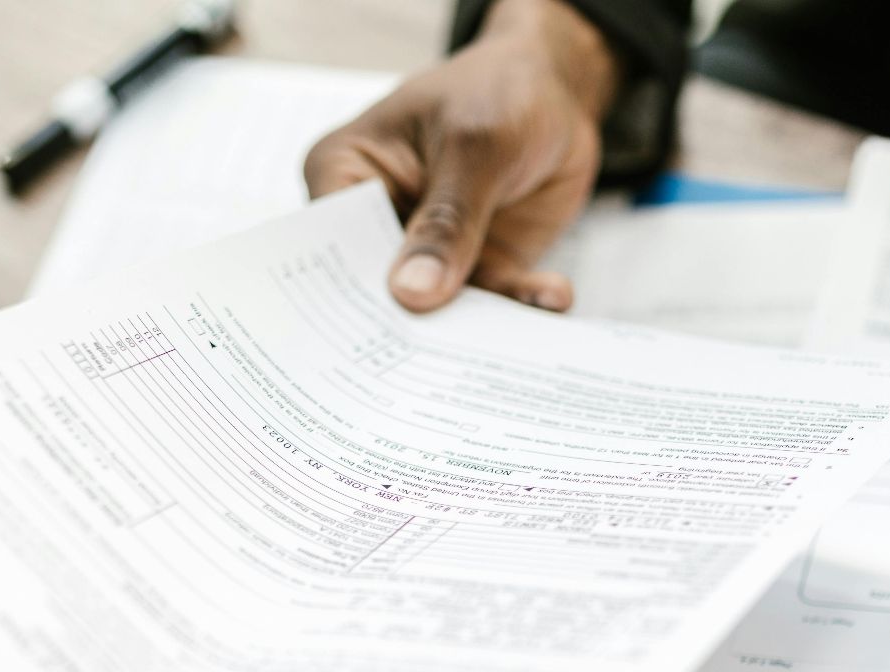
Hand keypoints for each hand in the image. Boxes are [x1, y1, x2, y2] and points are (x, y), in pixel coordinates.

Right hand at [304, 0, 620, 312]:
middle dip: (410, 326)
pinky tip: (552, 299)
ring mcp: (425, 251)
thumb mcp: (474, 144)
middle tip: (437, 363)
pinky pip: (492, 303)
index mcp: (344, 173)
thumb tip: (412, 293)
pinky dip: (520, 307)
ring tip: (503, 342)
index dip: (347, 295)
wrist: (558, 93)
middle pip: (378, 291)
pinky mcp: (475, 268)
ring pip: (438, 309)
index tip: (374, 336)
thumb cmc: (497, 90)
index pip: (330, 246)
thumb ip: (446, 220)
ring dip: (474, 327)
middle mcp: (376, 222)